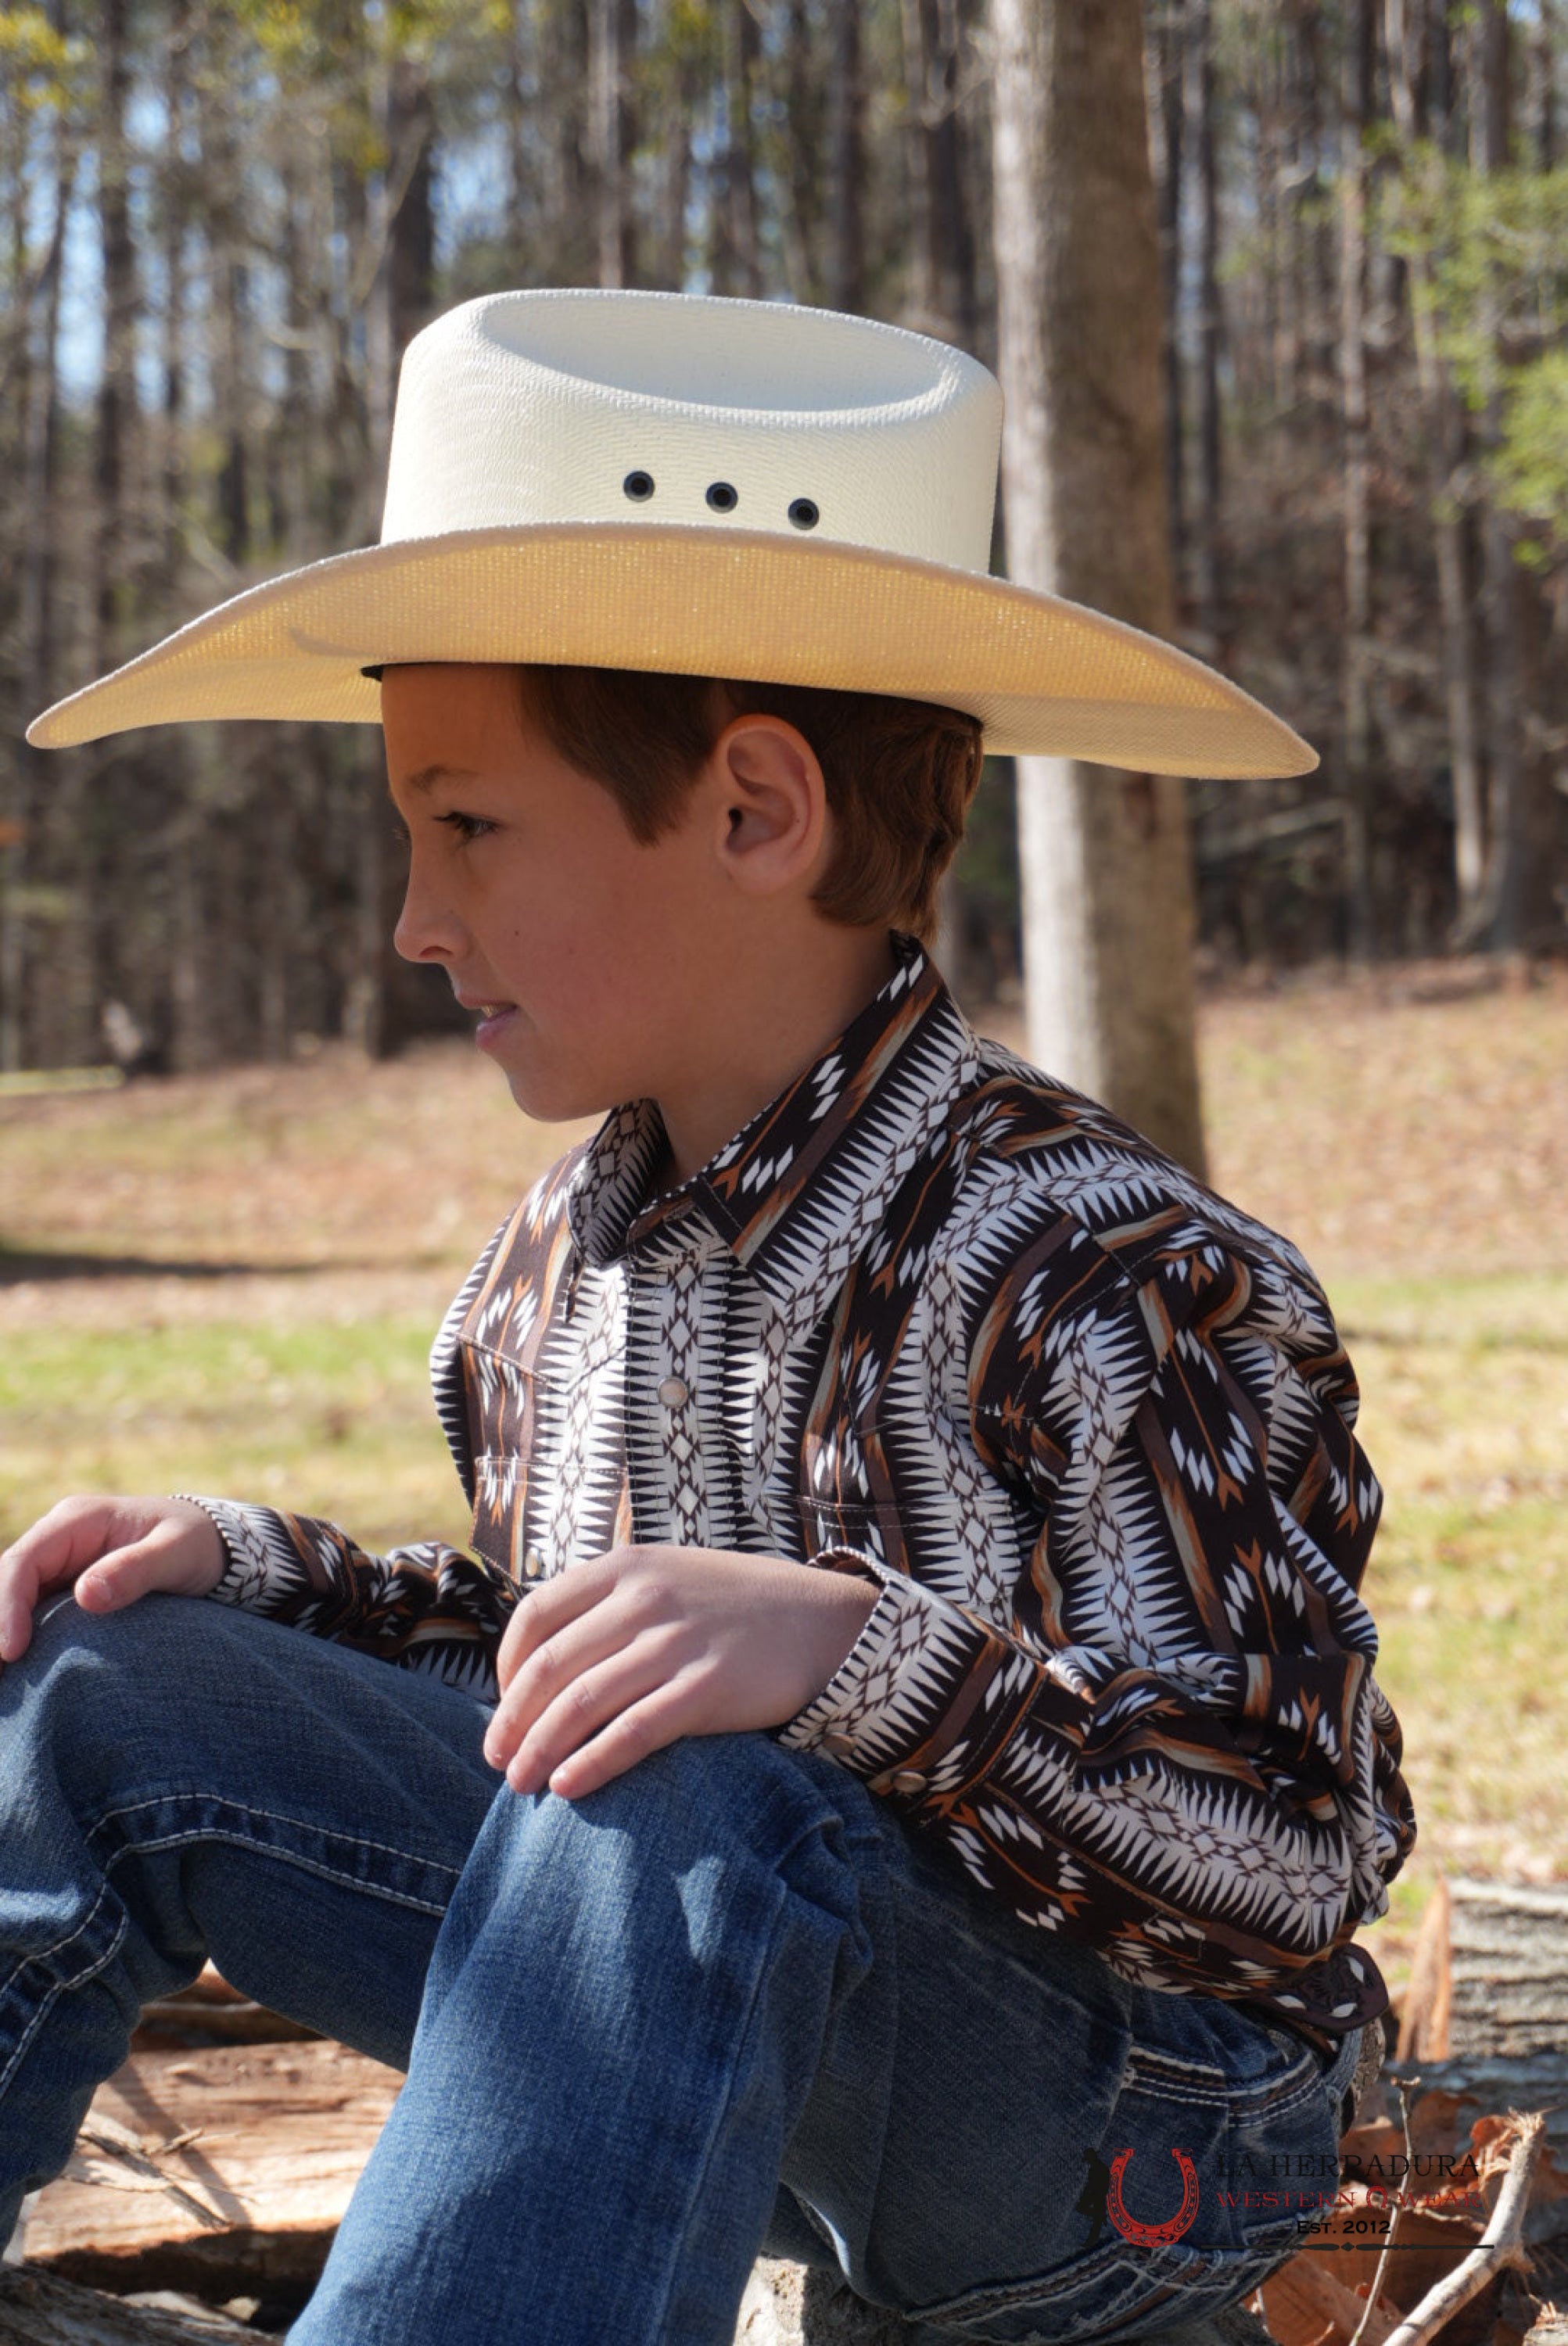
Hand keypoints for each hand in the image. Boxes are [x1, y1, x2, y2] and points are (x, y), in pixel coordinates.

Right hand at [0, 1495, 225, 1663]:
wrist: (212, 1545)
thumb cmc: (196, 1543)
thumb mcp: (177, 1552)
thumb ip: (136, 1570)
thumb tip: (86, 1596)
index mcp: (77, 1520)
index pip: (25, 1562)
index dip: (8, 1606)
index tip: (12, 1652)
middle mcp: (57, 1541)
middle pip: (6, 1584)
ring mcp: (58, 1567)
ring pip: (11, 1602)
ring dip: (3, 1637)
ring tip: (2, 1684)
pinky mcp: (63, 1591)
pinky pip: (30, 1617)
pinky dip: (18, 1641)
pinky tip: (14, 1678)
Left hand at [483, 1543, 879, 1800]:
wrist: (822, 1621)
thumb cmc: (735, 1608)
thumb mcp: (667, 1578)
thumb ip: (610, 1604)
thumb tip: (543, 1660)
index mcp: (626, 1567)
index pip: (535, 1617)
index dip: (507, 1670)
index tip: (504, 1706)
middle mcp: (644, 1600)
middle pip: (550, 1667)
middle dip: (512, 1720)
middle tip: (497, 1760)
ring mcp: (675, 1643)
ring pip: (582, 1703)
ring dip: (540, 1749)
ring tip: (521, 1785)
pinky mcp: (706, 1688)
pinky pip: (632, 1732)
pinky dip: (592, 1763)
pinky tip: (569, 1788)